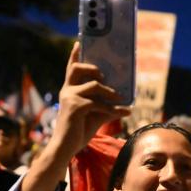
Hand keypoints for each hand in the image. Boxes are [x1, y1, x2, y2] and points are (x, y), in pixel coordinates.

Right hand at [53, 42, 130, 156]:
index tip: (79, 42)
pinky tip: (124, 112)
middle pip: (78, 68)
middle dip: (94, 68)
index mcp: (69, 91)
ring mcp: (70, 98)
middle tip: (105, 76)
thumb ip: (107, 108)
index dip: (75, 55)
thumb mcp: (94, 117)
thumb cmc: (77, 132)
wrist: (64, 148)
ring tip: (120, 99)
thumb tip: (126, 106)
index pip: (70, 68)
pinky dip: (113, 109)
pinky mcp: (76, 107)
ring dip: (110, 92)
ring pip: (94, 85)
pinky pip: (99, 103)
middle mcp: (67, 91)